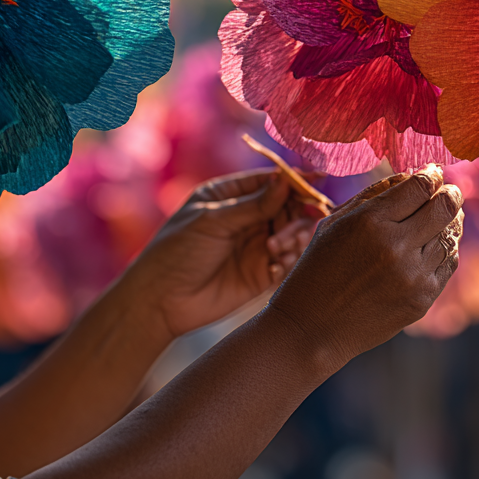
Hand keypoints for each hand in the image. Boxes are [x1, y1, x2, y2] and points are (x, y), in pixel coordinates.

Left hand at [126, 170, 320, 338]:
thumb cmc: (177, 252)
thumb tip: (286, 180)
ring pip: (293, 232)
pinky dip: (289, 260)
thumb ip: (252, 205)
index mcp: (230, 195)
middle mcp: (247, 218)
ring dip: (294, 237)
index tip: (318, 178)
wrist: (161, 301)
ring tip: (276, 249)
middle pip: (288, 206)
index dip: (294, 179)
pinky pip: (288, 260)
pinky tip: (275, 266)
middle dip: (299, 211)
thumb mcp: (213, 221)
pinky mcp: (262, 273)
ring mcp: (256, 245)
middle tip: (301, 221)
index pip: (269, 181)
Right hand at [264, 166, 462, 371]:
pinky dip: (446, 249)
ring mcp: (412, 276)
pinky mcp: (422, 299)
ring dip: (450, 222)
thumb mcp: (334, 223)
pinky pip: (448, 264)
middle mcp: (395, 246)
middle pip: (444, 208)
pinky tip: (436, 243)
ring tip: (442, 217)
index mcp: (370, 222)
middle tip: (451, 190)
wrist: (313, 328)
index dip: (431, 175)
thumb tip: (412, 175)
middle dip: (451, 193)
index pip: (419, 186)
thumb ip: (373, 194)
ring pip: (450, 236)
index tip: (432, 172)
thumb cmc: (318, 268)